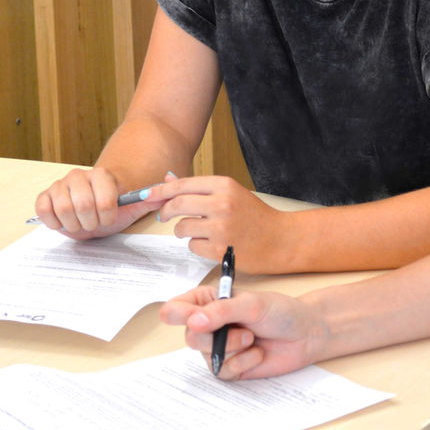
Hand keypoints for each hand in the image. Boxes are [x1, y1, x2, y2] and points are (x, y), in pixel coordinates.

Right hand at [35, 168, 170, 238]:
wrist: (94, 212)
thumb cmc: (115, 210)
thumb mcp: (136, 206)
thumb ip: (154, 196)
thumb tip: (171, 183)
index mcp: (102, 176)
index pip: (105, 200)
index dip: (108, 215)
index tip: (110, 218)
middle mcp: (78, 176)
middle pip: (81, 206)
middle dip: (91, 222)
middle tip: (95, 223)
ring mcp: (60, 185)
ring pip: (63, 209)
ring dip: (74, 224)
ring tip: (81, 223)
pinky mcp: (44, 197)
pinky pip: (43, 209)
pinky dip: (54, 221)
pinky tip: (64, 222)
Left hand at [157, 176, 286, 266]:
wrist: (281, 240)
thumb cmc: (257, 217)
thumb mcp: (231, 194)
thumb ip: (201, 189)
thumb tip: (168, 180)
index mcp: (224, 185)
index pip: (183, 185)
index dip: (161, 191)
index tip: (148, 195)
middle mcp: (221, 203)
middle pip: (177, 204)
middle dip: (165, 212)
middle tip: (164, 216)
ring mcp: (220, 227)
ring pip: (182, 228)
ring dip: (184, 232)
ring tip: (198, 232)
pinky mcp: (220, 249)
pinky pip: (192, 246)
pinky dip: (197, 246)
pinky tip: (212, 244)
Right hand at [159, 284, 327, 378]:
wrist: (306, 334)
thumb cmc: (281, 311)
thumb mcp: (252, 304)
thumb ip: (221, 311)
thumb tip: (193, 322)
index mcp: (208, 302)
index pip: (175, 309)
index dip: (179, 315)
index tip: (195, 319)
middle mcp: (209, 325)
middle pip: (189, 337)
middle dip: (217, 336)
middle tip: (244, 330)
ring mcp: (218, 348)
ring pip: (206, 356)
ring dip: (234, 348)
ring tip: (253, 338)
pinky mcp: (230, 368)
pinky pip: (223, 371)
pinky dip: (243, 363)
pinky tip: (257, 353)